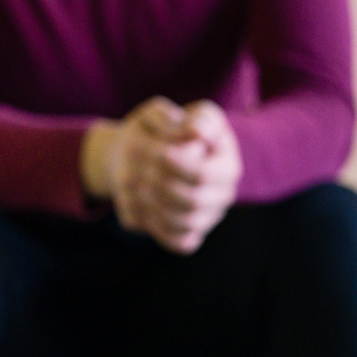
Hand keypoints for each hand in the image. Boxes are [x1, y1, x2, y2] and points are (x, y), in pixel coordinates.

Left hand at [81, 98, 240, 253]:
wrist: (132, 154)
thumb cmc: (151, 131)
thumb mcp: (160, 113)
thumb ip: (177, 119)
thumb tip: (198, 132)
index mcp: (226, 160)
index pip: (204, 173)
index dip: (176, 165)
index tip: (155, 150)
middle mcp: (223, 192)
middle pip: (193, 200)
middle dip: (158, 182)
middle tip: (135, 164)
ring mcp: (208, 216)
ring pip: (186, 222)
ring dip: (151, 201)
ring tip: (131, 179)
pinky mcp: (191, 234)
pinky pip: (180, 243)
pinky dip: (156, 225)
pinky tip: (139, 202)